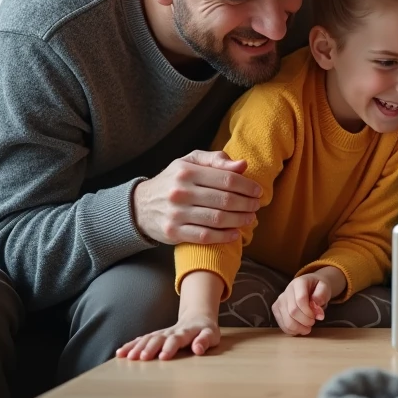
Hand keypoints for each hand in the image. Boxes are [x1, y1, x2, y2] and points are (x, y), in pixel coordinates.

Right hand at [115, 314, 219, 359]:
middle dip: (150, 347)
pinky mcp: (156, 336)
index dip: (170, 347)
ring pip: (148, 339)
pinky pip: (142, 339)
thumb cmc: (206, 331)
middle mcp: (171, 332)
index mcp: (186, 332)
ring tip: (127, 357)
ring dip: (137, 347)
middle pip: (159, 338)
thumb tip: (198, 349)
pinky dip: (131, 345)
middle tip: (142, 358)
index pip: (177, 339)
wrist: (198, 318)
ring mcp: (162, 333)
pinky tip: (121, 352)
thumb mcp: (211, 335)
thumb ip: (205, 341)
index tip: (163, 357)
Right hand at [132, 150, 261, 244]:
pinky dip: (224, 236)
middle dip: (246, 204)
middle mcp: (180, 192)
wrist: (140, 206)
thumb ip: (216, 160)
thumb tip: (243, 165)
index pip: (227, 179)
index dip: (247, 186)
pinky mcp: (173, 232)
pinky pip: (205, 236)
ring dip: (239, 220)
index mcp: (187, 172)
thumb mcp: (190, 162)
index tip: (258, 191)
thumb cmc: (173, 181)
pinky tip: (235, 234)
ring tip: (250, 218)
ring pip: (217, 219)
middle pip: (225, 200)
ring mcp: (176, 214)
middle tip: (256, 206)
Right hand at [272, 269, 341, 335]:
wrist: (311, 286)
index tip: (316, 317)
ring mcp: (280, 300)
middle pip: (292, 311)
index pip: (300, 300)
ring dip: (298, 328)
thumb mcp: (325, 287)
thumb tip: (316, 306)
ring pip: (286, 320)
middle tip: (312, 323)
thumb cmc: (318, 288)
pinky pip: (281, 323)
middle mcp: (287, 290)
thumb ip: (322, 295)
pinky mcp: (276, 308)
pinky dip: (291, 330)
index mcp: (299, 283)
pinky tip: (299, 329)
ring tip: (307, 328)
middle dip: (304, 321)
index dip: (308, 312)